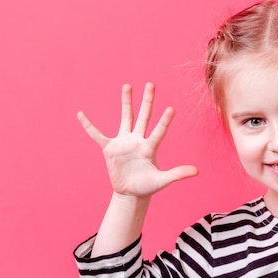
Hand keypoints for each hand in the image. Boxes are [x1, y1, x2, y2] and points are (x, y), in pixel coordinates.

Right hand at [77, 83, 197, 197]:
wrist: (131, 193)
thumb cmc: (148, 186)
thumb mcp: (162, 181)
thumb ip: (177, 174)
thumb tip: (197, 171)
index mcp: (150, 148)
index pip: (159, 131)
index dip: (164, 121)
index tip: (171, 108)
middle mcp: (138, 140)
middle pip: (144, 117)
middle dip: (147, 101)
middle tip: (151, 84)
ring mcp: (124, 142)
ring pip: (126, 118)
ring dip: (126, 102)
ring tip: (127, 86)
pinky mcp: (110, 148)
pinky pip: (97, 135)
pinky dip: (89, 126)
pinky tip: (81, 115)